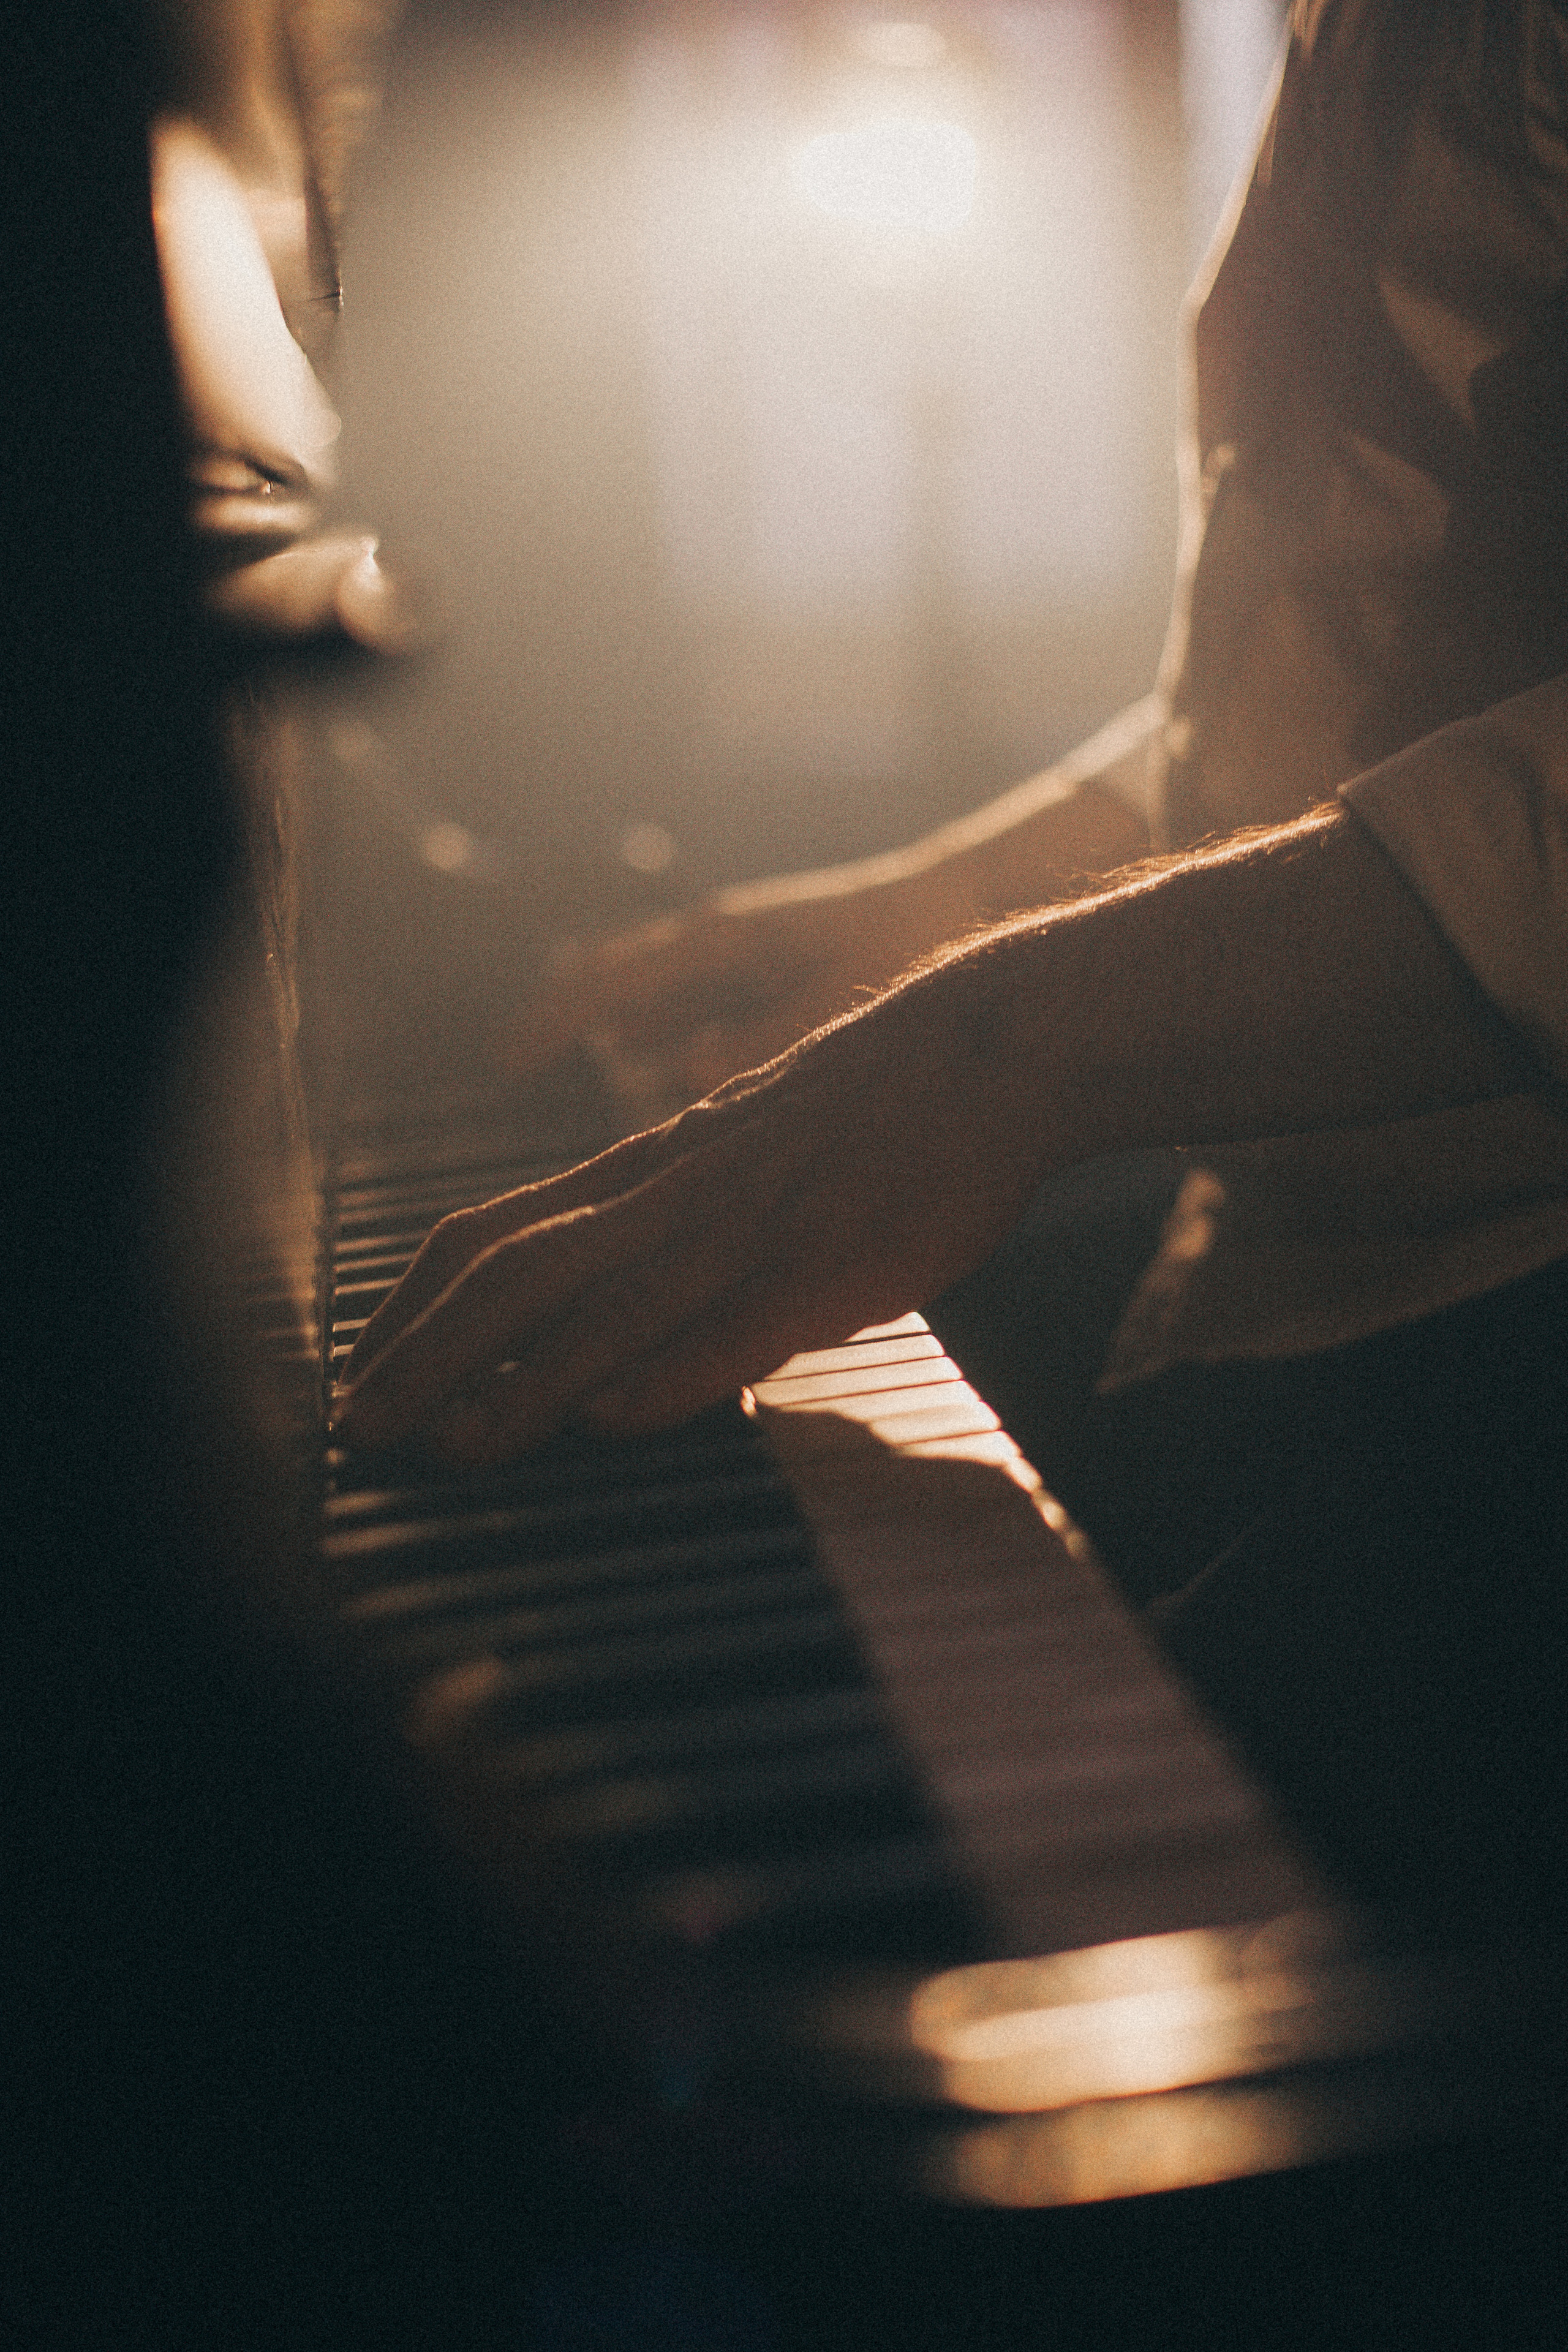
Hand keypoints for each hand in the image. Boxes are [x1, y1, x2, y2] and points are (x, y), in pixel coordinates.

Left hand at [338, 944, 1053, 1461]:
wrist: (989, 1043)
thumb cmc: (870, 1107)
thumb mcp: (742, 1147)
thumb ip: (670, 1219)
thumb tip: (607, 1307)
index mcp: (652, 1169)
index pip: (493, 1235)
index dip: (412, 1307)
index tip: (359, 1369)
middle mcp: (678, 1193)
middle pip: (516, 1273)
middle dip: (424, 1356)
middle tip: (359, 1427)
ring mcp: (751, 1229)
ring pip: (608, 1308)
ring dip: (517, 1384)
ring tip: (449, 1447)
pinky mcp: (829, 1266)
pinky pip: (734, 1326)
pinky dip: (664, 1375)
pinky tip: (611, 1421)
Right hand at [504, 862, 972, 1107]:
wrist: (964, 897)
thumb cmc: (903, 948)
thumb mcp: (836, 1002)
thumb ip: (758, 1040)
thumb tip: (677, 1071)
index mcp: (722, 942)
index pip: (613, 982)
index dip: (556, 1021)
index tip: (507, 1058)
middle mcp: (717, 943)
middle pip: (617, 977)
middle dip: (567, 1016)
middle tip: (512, 1058)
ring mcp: (738, 954)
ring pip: (652, 994)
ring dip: (615, 1027)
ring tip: (557, 1056)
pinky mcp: (764, 970)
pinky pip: (694, 1004)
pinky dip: (663, 1030)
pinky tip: (644, 1054)